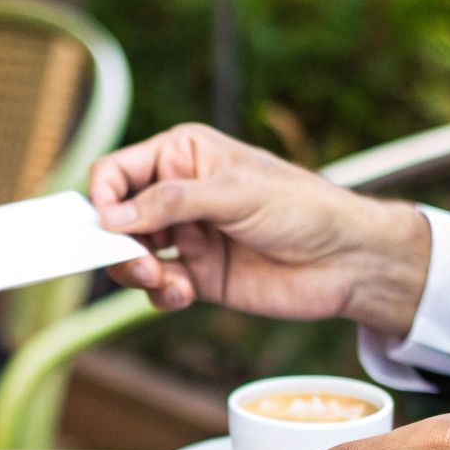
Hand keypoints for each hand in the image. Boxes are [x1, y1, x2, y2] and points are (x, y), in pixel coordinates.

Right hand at [89, 123, 432, 336]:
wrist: (345, 260)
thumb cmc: (300, 208)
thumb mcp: (233, 193)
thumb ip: (170, 202)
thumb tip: (112, 216)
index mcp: (183, 155)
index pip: (118, 171)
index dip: (103, 196)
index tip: (109, 224)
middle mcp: (178, 195)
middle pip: (116, 218)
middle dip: (118, 242)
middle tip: (138, 261)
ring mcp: (187, 237)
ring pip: (131, 256)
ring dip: (136, 271)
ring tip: (160, 278)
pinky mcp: (198, 275)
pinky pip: (158, 287)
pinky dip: (161, 294)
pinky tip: (183, 294)